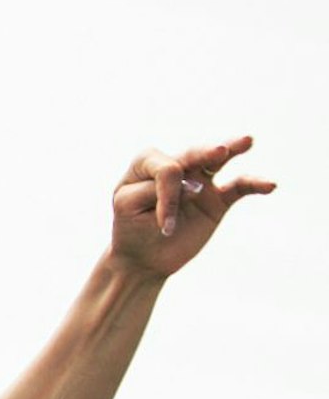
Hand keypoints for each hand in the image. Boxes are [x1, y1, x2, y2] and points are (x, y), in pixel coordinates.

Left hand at [110, 135, 276, 279]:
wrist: (143, 257)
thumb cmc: (130, 227)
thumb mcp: (128, 207)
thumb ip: (155, 192)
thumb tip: (196, 186)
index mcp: (146, 163)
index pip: (166, 169)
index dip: (167, 196)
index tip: (162, 225)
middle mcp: (176, 166)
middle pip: (192, 154)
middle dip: (205, 153)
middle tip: (219, 151)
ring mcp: (199, 181)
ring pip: (217, 161)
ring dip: (232, 150)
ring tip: (246, 141)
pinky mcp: (218, 200)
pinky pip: (239, 187)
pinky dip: (254, 184)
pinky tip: (270, 185)